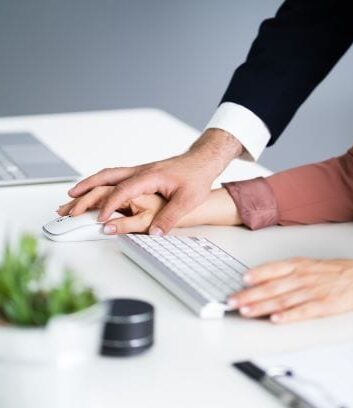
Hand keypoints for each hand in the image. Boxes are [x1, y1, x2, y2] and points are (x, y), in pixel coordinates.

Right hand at [58, 186, 241, 233]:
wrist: (201, 160)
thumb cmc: (196, 177)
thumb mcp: (188, 200)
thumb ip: (170, 217)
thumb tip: (153, 233)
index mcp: (149, 176)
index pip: (123, 191)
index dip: (109, 205)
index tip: (100, 219)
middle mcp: (140, 171)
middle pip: (106, 178)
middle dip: (86, 191)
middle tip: (69, 203)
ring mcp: (139, 171)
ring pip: (108, 175)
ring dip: (89, 184)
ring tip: (73, 194)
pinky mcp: (141, 174)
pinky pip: (115, 176)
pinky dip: (101, 182)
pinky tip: (96, 189)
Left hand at [228, 257, 352, 323]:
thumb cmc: (331, 271)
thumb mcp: (306, 264)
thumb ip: (283, 270)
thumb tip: (259, 276)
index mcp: (297, 265)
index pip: (271, 270)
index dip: (255, 275)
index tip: (239, 281)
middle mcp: (301, 277)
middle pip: (271, 287)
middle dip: (249, 295)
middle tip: (232, 301)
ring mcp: (311, 291)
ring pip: (282, 299)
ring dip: (262, 306)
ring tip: (246, 311)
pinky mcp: (322, 306)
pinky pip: (302, 311)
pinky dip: (288, 316)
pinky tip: (275, 320)